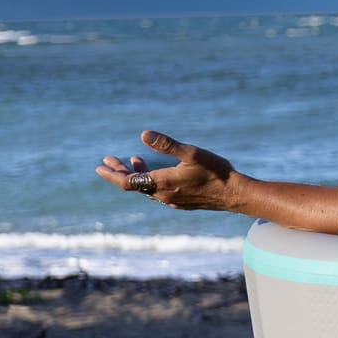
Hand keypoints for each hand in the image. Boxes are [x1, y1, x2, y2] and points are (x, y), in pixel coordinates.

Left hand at [96, 130, 241, 212]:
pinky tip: (157, 173)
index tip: (101, 166)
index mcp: (161, 183)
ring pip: (147, 188)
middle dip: (120, 172)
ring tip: (133, 160)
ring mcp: (173, 200)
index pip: (127, 182)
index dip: (112, 174)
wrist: (236, 195)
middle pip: (134, 185)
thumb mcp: (191, 153)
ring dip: (137, 175)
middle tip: (108, 161)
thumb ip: (166, 145)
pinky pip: (159, 192)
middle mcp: (163, 195)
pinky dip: (151, 181)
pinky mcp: (183, 203)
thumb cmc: (216, 172)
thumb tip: (143, 135)